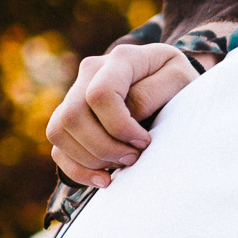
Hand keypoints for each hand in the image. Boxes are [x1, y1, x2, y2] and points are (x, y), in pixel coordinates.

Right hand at [47, 43, 201, 186]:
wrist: (171, 83)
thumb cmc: (179, 83)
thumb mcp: (180, 81)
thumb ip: (153, 94)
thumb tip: (127, 115)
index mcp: (121, 59)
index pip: (100, 95)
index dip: (119, 126)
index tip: (144, 141)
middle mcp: (91, 71)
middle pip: (73, 115)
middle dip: (104, 146)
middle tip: (134, 157)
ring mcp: (76, 93)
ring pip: (59, 131)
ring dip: (90, 158)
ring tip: (123, 164)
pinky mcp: (71, 118)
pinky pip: (57, 147)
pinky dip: (77, 169)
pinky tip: (104, 179)